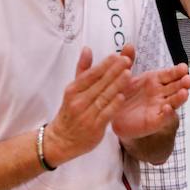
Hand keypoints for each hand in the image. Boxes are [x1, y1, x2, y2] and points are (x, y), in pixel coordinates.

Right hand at [41, 48, 134, 166]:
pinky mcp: (94, 128)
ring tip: (128, 74)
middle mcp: (78, 101)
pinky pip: (105, 114)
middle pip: (98, 84)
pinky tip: (121, 97)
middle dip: (113, 71)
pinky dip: (113, 105)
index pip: (90, 75)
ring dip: (116, 85)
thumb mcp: (72, 90)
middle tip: (126, 60)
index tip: (116, 56)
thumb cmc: (70, 113)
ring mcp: (86, 115)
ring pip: (103, 97)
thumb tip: (87, 49)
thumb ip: (82, 69)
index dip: (104, 65)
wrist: (61, 140)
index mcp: (73, 90)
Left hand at [111, 45, 189, 139]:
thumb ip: (127, 61)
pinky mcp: (154, 122)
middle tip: (188, 79)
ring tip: (184, 93)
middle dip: (183, 83)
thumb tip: (129, 45)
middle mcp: (160, 94)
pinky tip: (168, 109)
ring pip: (173, 102)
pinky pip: (162, 118)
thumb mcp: (124, 76)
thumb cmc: (124, 95)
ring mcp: (159, 108)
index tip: (183, 67)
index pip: (170, 74)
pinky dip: (167, 114)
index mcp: (155, 81)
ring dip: (180, 98)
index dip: (177, 71)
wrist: (115, 116)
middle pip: (176, 87)